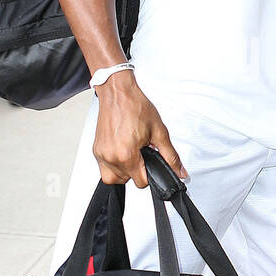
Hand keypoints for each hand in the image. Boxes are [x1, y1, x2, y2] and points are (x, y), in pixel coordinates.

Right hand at [93, 71, 187, 187]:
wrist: (118, 93)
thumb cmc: (135, 107)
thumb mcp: (159, 132)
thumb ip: (170, 156)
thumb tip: (180, 171)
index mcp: (126, 155)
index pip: (141, 182)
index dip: (150, 173)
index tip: (150, 161)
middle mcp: (111, 157)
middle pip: (127, 181)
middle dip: (137, 170)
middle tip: (141, 152)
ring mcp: (101, 154)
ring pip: (114, 178)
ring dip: (124, 170)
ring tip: (132, 153)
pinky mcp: (96, 150)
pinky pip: (104, 168)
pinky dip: (114, 164)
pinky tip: (122, 150)